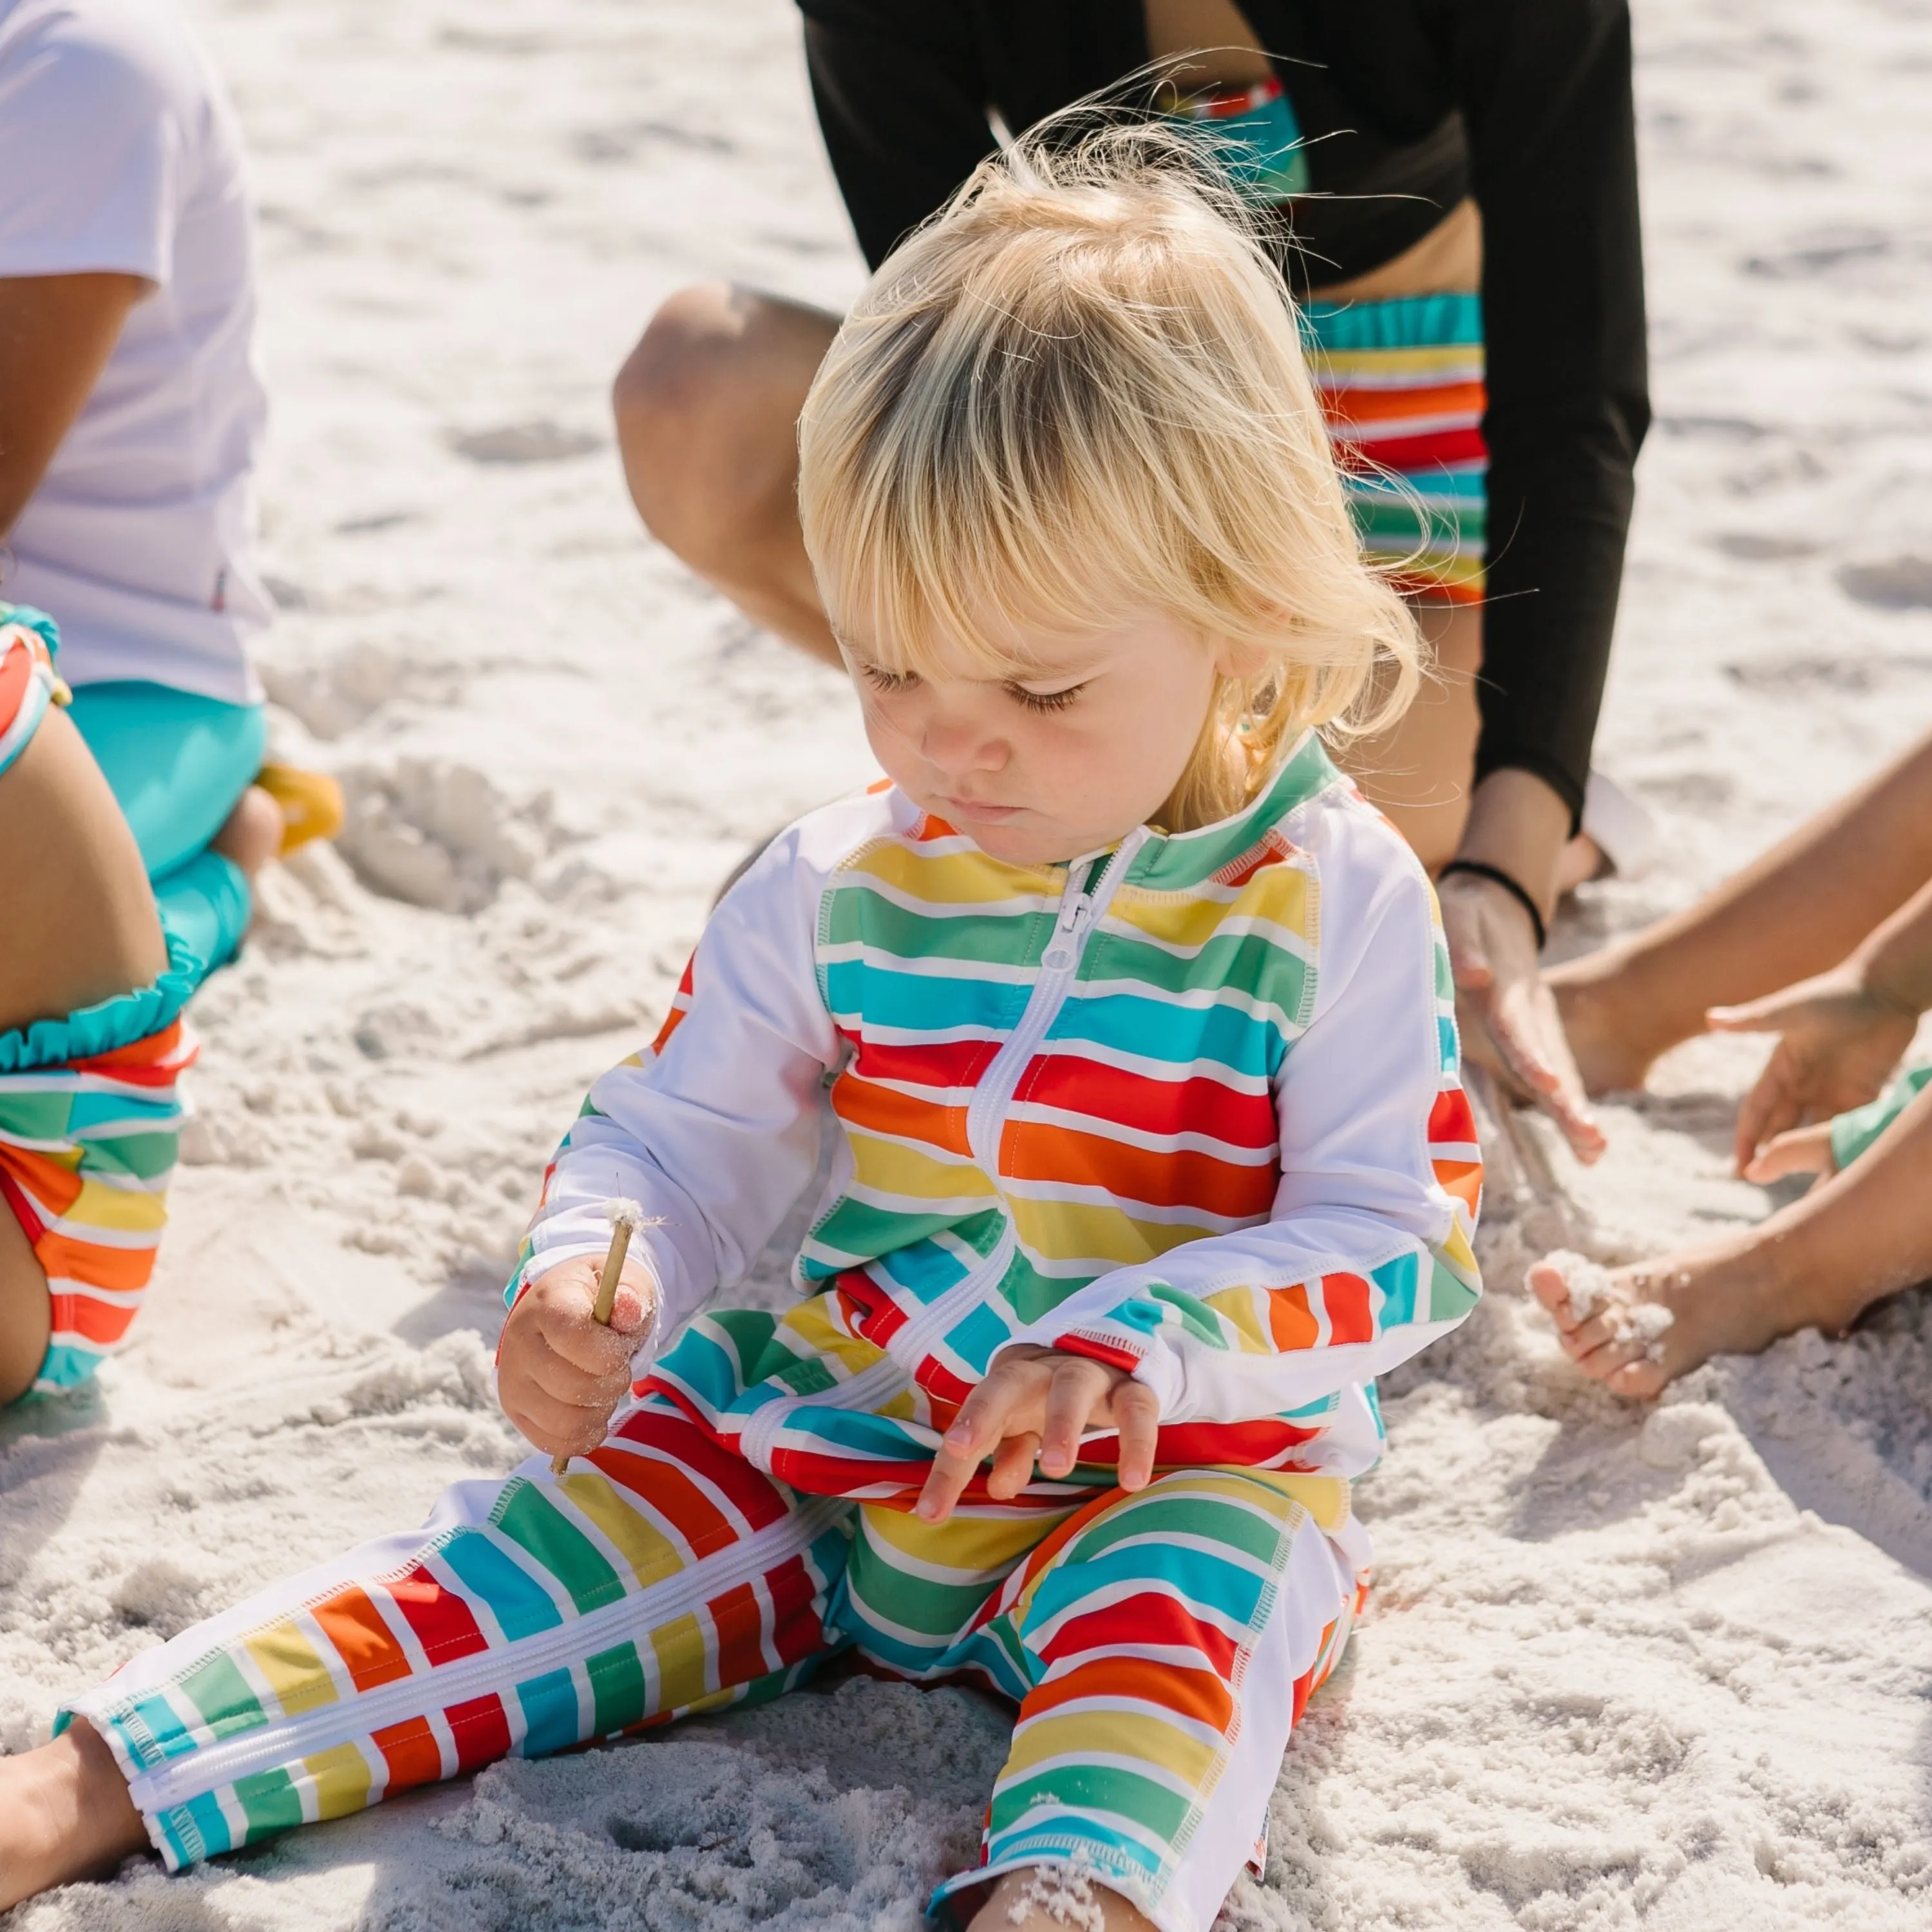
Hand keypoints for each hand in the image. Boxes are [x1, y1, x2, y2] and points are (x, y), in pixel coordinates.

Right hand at [498, 1257, 656, 1457]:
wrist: (566, 1310)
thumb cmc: (600, 1301)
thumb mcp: (624, 1284)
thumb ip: (631, 1295)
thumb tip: (628, 1308)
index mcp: (546, 1304)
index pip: (573, 1337)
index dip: (609, 1352)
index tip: (621, 1346)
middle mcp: (519, 1344)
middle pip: (573, 1387)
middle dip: (612, 1383)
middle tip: (618, 1369)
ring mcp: (512, 1382)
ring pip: (566, 1423)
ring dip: (600, 1411)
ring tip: (604, 1388)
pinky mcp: (516, 1412)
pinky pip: (556, 1443)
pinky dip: (586, 1434)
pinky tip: (593, 1410)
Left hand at [915, 1345, 1160, 1524]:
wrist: (1114, 1353)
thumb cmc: (1052, 1399)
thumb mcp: (1026, 1428)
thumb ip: (1009, 1454)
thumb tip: (998, 1487)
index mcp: (1008, 1385)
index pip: (969, 1424)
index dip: (950, 1461)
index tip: (930, 1509)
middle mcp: (1042, 1373)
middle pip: (1005, 1382)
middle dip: (981, 1413)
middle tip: (960, 1449)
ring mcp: (1089, 1375)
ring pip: (1071, 1388)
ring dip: (1061, 1424)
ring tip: (1055, 1470)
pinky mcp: (1133, 1388)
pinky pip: (1135, 1410)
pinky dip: (1136, 1442)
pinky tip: (1132, 1480)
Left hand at [1439, 870, 1605, 1163]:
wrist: (1498, 904)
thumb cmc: (1468, 914)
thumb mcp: (1461, 917)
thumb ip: (1465, 947)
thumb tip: (1476, 977)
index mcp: (1504, 989)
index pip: (1514, 1026)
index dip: (1529, 1053)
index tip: (1547, 1083)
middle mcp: (1527, 1011)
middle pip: (1546, 1058)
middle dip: (1564, 1099)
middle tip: (1587, 1136)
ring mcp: (1537, 1023)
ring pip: (1558, 1071)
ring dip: (1573, 1111)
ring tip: (1596, 1151)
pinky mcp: (1535, 1033)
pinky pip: (1553, 1071)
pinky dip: (1569, 1106)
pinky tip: (1591, 1148)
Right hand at [1708, 966, 1917, 1177]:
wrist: (1886, 988)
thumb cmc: (1834, 995)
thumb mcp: (1790, 1011)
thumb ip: (1752, 1021)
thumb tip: (1710, 1019)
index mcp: (1781, 1067)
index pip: (1757, 1110)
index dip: (1746, 1139)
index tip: (1739, 1167)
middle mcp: (1804, 1083)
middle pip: (1782, 1128)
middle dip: (1770, 1157)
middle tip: (1760, 1186)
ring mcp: (1834, 1090)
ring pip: (1815, 1133)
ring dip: (1805, 1159)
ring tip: (1801, 1189)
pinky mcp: (1864, 1094)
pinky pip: (1850, 1128)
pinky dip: (1841, 1148)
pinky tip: (1837, 1169)